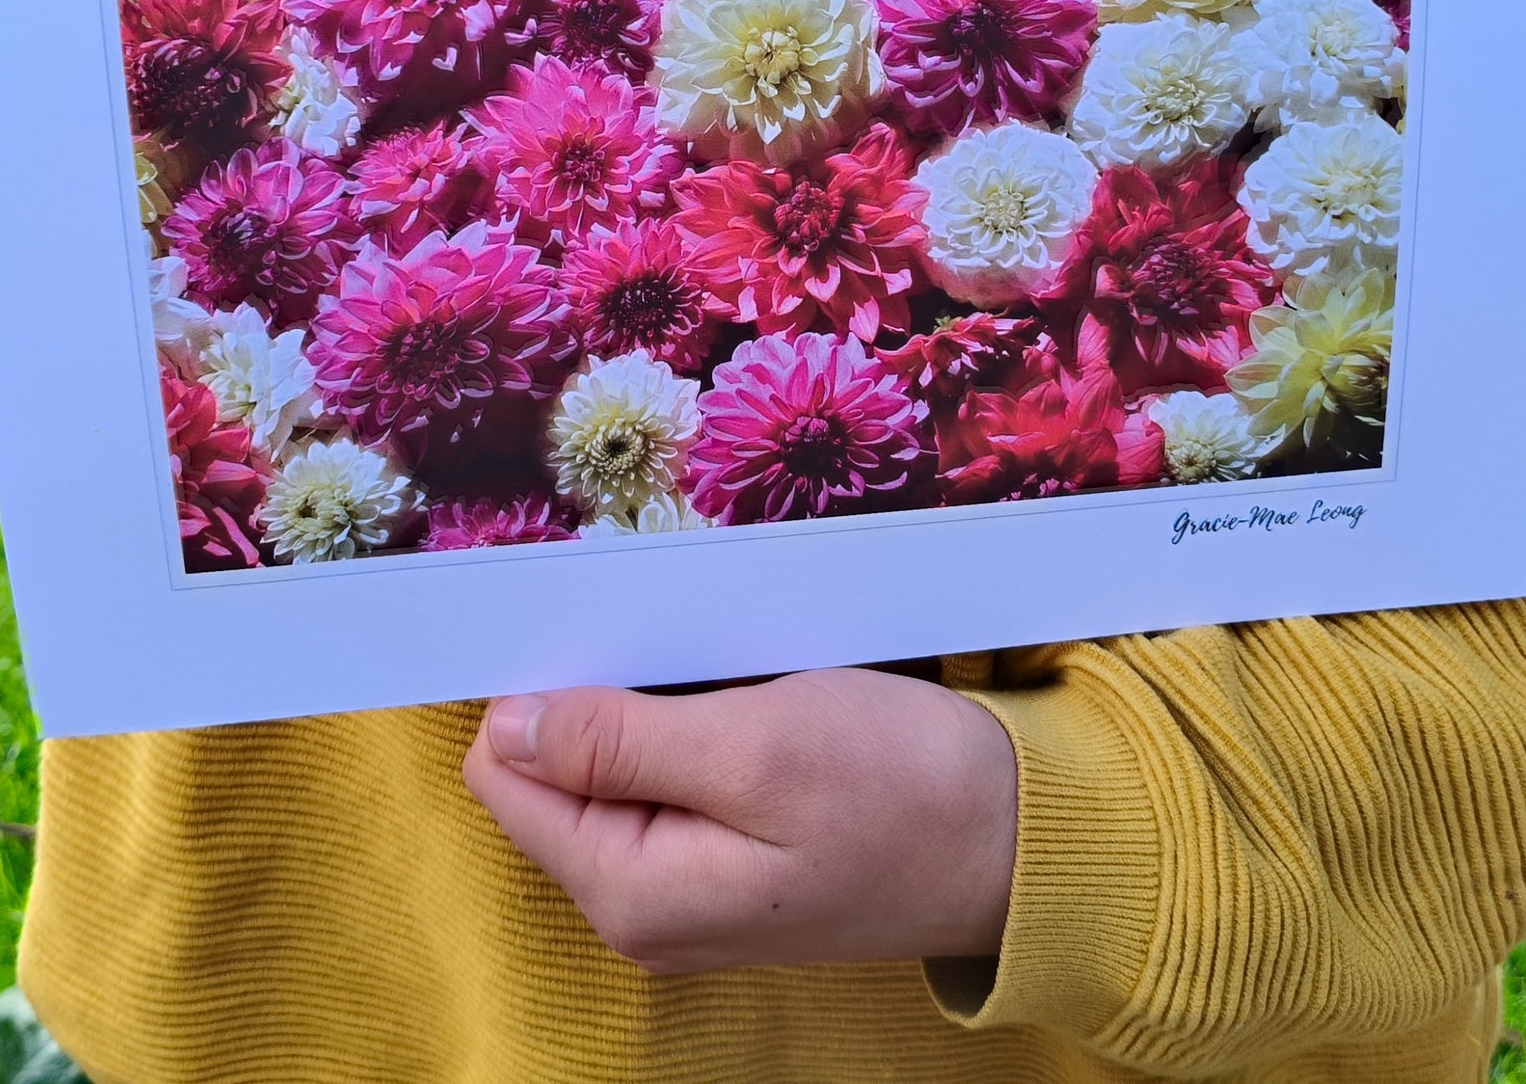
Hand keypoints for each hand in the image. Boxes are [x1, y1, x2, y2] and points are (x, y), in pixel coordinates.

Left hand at [463, 667, 1018, 973]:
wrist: (1020, 840)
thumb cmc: (901, 791)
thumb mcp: (756, 749)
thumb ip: (618, 743)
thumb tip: (505, 726)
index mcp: (630, 890)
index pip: (507, 776)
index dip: (535, 688)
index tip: (588, 623)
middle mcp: (640, 903)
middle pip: (550, 770)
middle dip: (592, 691)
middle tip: (671, 636)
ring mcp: (683, 882)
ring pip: (606, 763)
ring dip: (641, 698)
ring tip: (713, 658)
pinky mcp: (722, 852)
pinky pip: (659, 772)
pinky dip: (679, 716)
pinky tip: (730, 684)